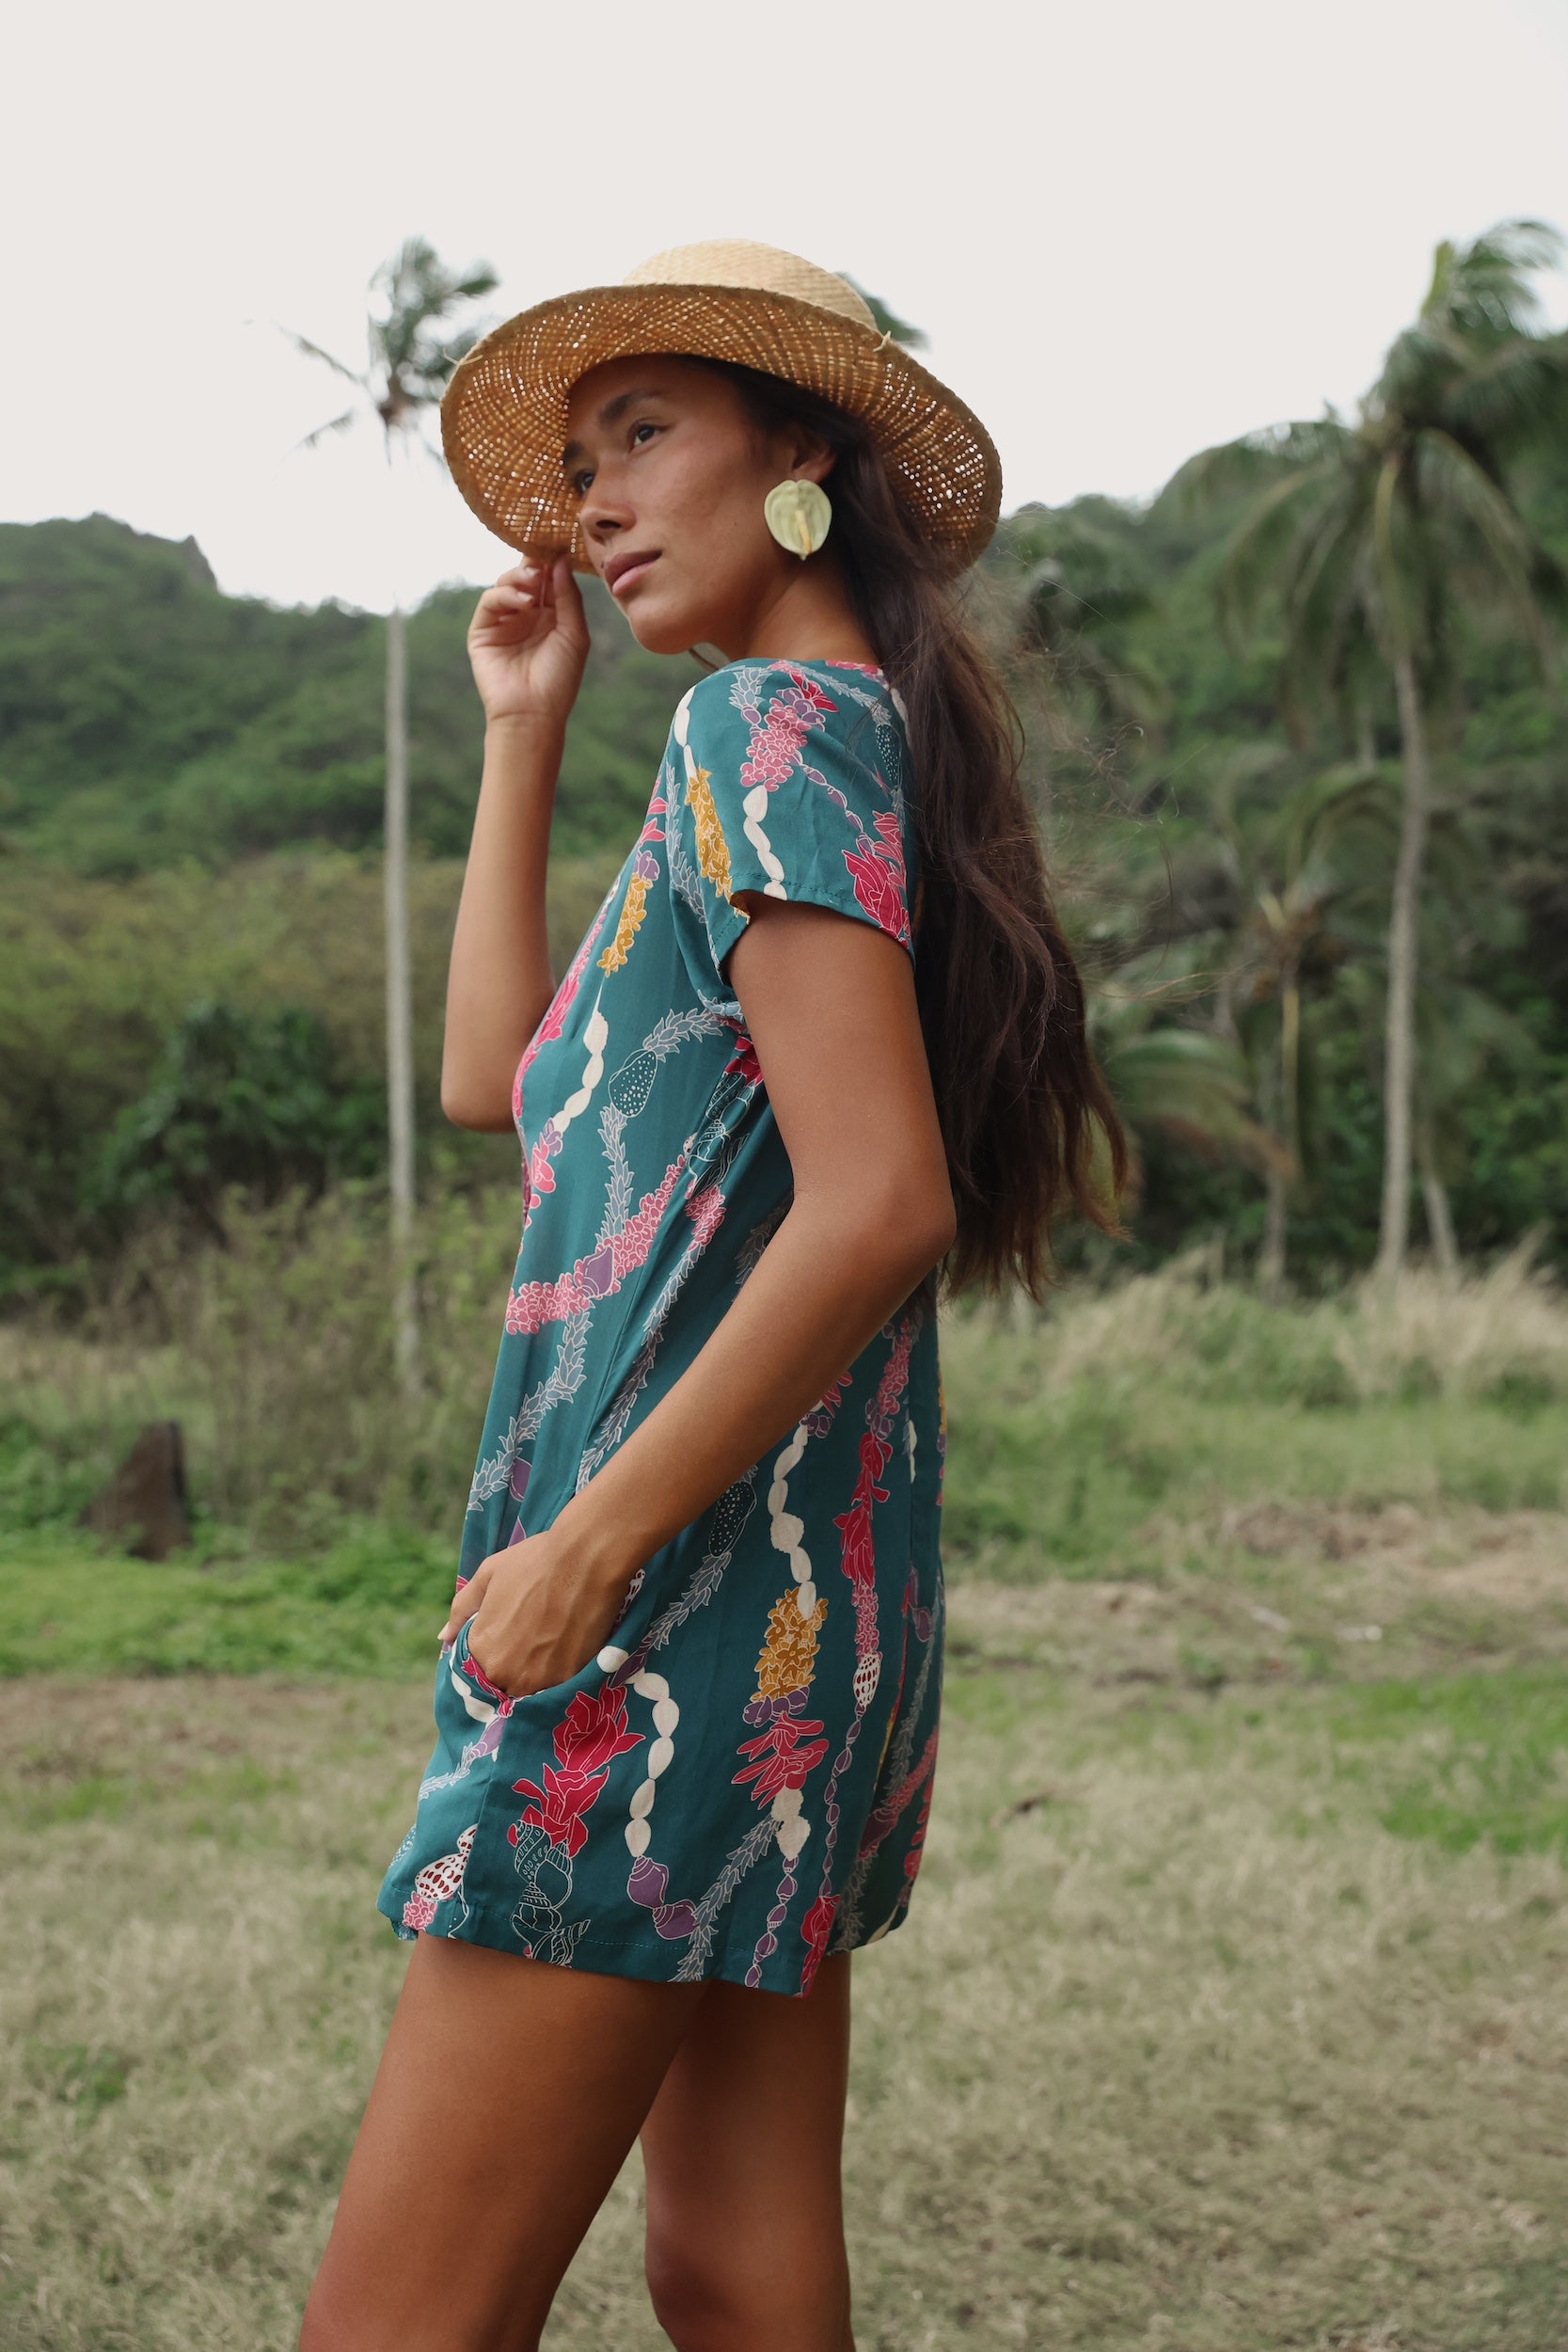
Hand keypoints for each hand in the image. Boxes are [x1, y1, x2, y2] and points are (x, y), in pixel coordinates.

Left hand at [436, 1525, 633, 1699]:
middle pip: (500, 1679)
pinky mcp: (568, 1679)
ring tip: (547, 1638)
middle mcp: (505, 1671)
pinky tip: (564, 1643)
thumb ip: (461, 1610)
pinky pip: (554, 1684)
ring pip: (527, 1686)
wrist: (587, 1560)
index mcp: (481, 1647)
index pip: (473, 1666)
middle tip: (528, 1634)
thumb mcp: (488, 1575)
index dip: (488, 1650)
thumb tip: (444, 1637)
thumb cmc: (534, 1562)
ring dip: (532, 1670)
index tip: (503, 1635)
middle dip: (509, 1662)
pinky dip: (556, 1669)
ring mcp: (537, 1679)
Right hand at [467, 551, 589, 730]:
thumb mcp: (573, 633)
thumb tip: (561, 558)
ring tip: (533, 583)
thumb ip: (568, 596)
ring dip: (520, 577)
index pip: (550, 577)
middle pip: (526, 575)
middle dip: (534, 561)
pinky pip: (490, 601)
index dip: (552, 558)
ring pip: (506, 583)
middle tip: (542, 556)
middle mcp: (527, 613)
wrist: (533, 713)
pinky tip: (522, 602)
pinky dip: (504, 595)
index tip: (558, 539)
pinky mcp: (483, 630)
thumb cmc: (559, 678)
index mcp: (552, 613)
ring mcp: (504, 621)